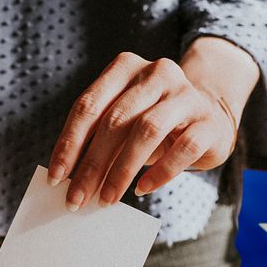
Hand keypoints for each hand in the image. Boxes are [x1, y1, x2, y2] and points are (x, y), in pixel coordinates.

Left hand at [46, 43, 256, 210]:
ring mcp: (186, 95)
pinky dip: (160, 173)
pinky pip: (182, 149)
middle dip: (92, 164)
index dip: (69, 143)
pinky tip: (142, 189)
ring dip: (121, 171)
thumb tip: (68, 177)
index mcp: (125, 67)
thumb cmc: (154, 121)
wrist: (210, 116)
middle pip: (115, 121)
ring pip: (146, 132)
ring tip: (106, 199)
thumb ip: (98, 136)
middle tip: (77, 198)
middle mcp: (157, 73)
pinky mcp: (208, 122)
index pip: (88, 106)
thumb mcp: (124, 119)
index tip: (56, 177)